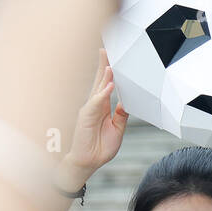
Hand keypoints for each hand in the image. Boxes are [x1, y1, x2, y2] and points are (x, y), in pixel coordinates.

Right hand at [59, 48, 127, 188]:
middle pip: (100, 80)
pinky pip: (95, 103)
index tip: (114, 56)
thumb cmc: (100, 147)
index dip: (110, 71)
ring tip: (110, 62)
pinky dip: (102, 94)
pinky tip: (109, 85)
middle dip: (104, 64)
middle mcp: (95, 105)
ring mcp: (89, 109)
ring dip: (104, 75)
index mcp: (102, 107)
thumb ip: (121, 115)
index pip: (106, 84)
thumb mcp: (117, 129)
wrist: (88, 162)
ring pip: (98, 88)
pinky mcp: (86, 117)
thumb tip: (126, 102)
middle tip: (107, 48)